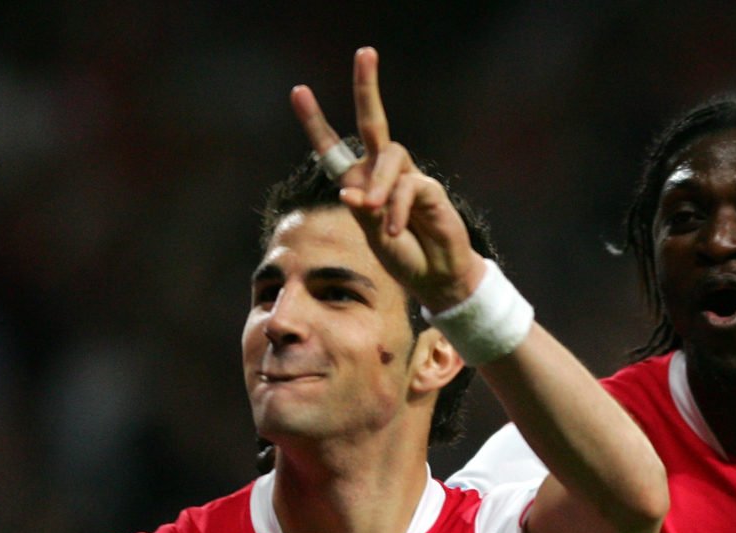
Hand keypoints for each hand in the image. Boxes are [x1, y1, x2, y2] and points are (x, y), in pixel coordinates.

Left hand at [289, 47, 483, 310]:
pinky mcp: (429, 188)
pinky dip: (397, 210)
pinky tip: (394, 229)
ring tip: (377, 215)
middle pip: (373, 122)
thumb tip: (350, 192)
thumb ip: (361, 212)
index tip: (299, 91)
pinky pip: (408, 187)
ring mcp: (407, 177)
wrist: (436, 277)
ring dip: (379, 185)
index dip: (316, 122)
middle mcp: (384, 172)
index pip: (335, 149)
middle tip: (365, 52)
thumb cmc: (403, 255)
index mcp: (361, 182)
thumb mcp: (371, 235)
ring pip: (390, 157)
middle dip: (367, 87)